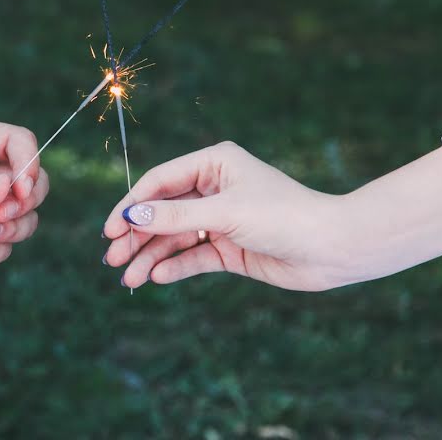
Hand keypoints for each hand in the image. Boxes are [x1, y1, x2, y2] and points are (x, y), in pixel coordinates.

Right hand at [102, 141, 349, 290]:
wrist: (332, 248)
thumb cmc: (283, 215)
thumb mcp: (224, 213)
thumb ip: (176, 216)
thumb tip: (131, 216)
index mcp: (213, 164)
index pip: (159, 182)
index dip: (131, 205)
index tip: (109, 229)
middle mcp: (214, 189)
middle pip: (163, 212)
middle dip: (137, 235)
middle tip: (111, 259)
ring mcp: (221, 220)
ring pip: (175, 238)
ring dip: (151, 256)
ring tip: (129, 278)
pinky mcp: (230, 248)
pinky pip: (194, 256)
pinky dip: (175, 266)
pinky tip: (157, 277)